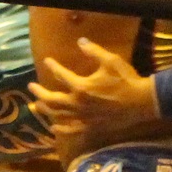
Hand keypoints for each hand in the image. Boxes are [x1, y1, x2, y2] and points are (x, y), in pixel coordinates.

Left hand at [28, 39, 156, 136]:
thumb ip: (93, 51)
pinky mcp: (90, 127)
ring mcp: (83, 117)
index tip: (47, 61)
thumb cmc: (126, 80)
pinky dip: (60, 129)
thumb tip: (80, 41)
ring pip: (58, 116)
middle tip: (30, 87)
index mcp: (81, 87)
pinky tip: (53, 127)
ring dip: (44, 110)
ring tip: (35, 105)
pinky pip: (71, 130)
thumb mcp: (111, 61)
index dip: (53, 66)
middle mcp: (78, 104)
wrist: (141, 102)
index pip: (61, 75)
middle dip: (39, 93)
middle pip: (52, 99)